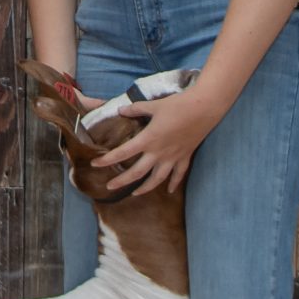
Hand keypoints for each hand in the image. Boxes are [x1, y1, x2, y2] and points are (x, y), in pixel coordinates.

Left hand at [91, 77, 219, 192]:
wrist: (204, 108)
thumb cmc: (177, 105)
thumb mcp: (153, 105)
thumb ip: (136, 109)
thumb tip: (120, 110)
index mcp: (148, 139)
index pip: (123, 153)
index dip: (107, 160)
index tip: (94, 164)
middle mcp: (159, 153)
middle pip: (137, 172)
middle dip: (122, 181)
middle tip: (109, 187)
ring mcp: (173, 157)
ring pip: (156, 179)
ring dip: (144, 188)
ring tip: (134, 194)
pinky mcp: (185, 157)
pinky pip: (178, 175)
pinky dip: (172, 184)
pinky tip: (168, 191)